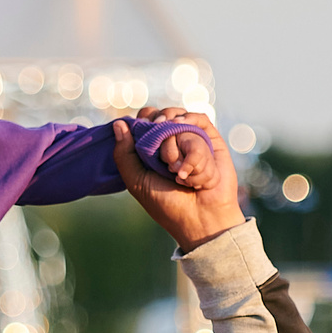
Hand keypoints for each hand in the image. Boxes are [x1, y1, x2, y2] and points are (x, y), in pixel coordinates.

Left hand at [112, 118, 243, 252]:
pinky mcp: (212, 138)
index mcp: (154, 146)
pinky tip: (191, 164)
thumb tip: (119, 123)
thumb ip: (123, 154)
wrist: (200, 218)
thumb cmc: (167, 204)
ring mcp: (193, 138)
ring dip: (178, 148)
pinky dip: (194, 144)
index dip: (145, 119)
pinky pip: (200, 122)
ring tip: (180, 174)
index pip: (147, 116)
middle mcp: (174, 140)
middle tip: (164, 160)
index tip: (144, 131)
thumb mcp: (137, 181)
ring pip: (181, 120)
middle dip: (160, 134)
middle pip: (164, 114)